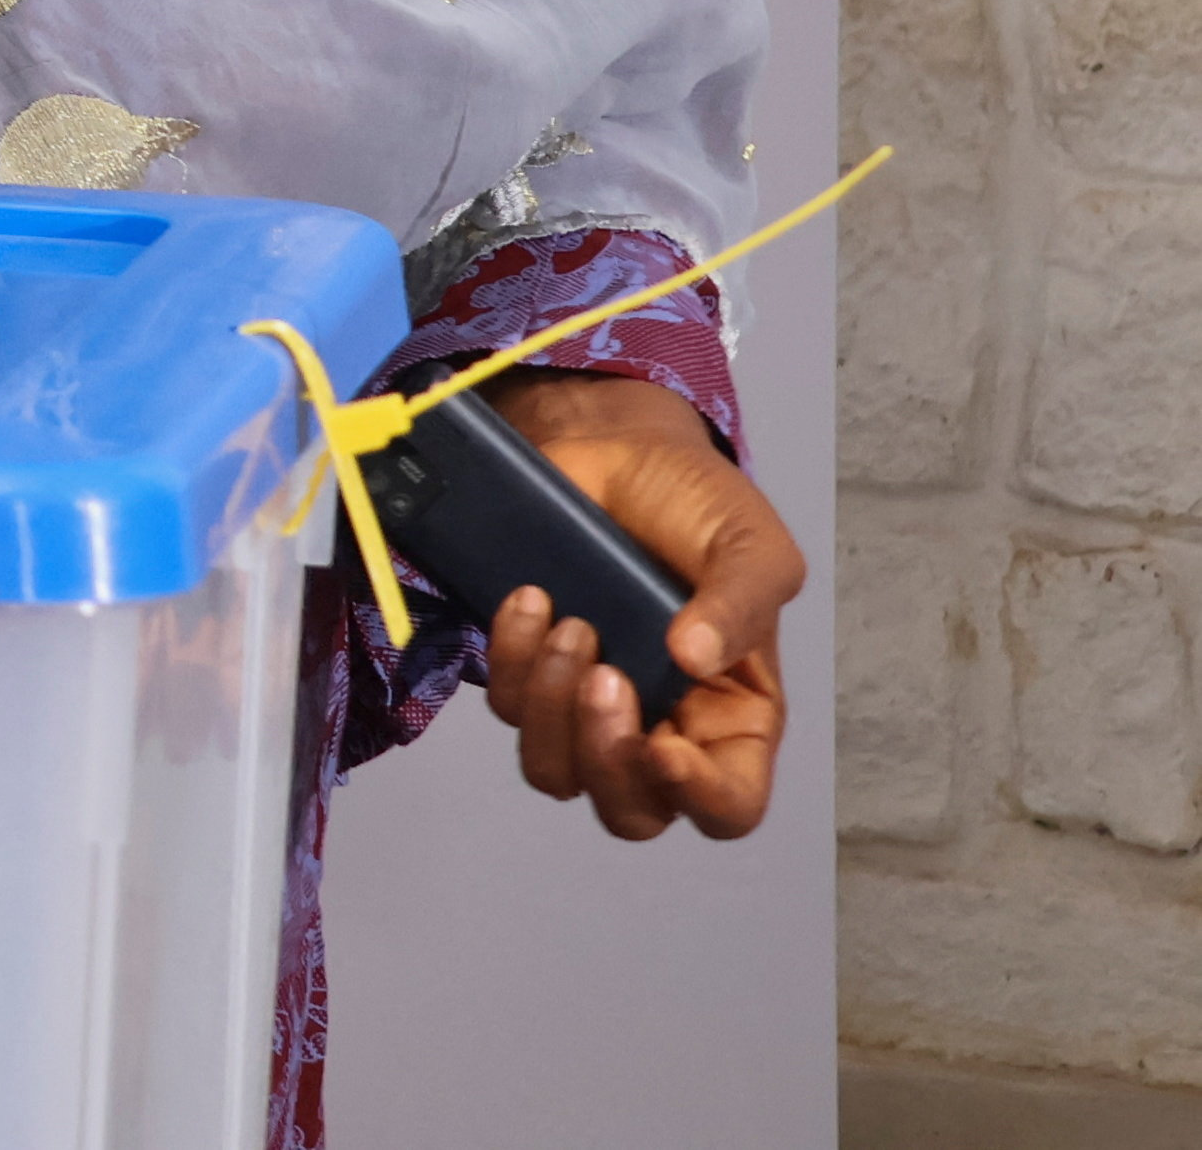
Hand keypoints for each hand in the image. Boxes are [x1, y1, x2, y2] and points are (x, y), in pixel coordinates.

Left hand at [472, 372, 801, 840]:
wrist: (613, 445)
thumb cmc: (696, 502)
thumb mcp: (752, 545)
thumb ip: (742, 603)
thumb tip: (696, 659)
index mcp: (733, 716)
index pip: (728, 805)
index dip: (699, 799)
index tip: (661, 745)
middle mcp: (662, 725)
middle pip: (629, 810)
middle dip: (606, 759)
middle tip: (603, 675)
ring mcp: (587, 703)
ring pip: (554, 771)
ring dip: (549, 708)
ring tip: (568, 624)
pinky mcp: (528, 668)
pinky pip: (504, 704)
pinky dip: (510, 657)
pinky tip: (530, 598)